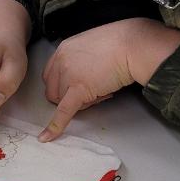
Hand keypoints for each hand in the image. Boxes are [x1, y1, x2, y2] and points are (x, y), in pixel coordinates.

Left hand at [39, 18, 179, 141]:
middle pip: (53, 91)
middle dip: (70, 96)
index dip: (62, 85)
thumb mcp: (91, 46)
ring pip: (63, 102)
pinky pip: (63, 112)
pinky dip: (55, 126)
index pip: (50, 76)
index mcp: (63, 50)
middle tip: (93, 91)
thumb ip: (80, 59)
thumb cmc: (121, 43)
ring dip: (81, 102)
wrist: (133, 45)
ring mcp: (68, 75)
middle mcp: (61, 61)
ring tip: (102, 90)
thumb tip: (83, 74)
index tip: (75, 87)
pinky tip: (47, 137)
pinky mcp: (79, 89)